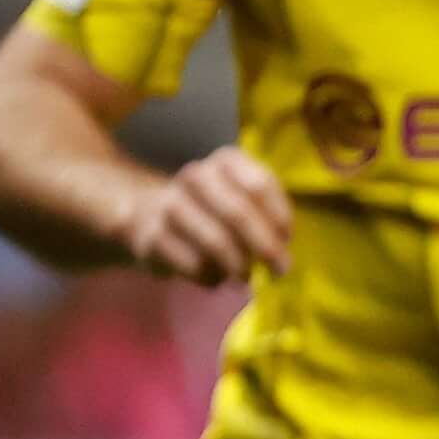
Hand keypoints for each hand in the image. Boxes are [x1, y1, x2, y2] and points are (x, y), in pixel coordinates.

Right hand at [123, 146, 290, 283]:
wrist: (154, 214)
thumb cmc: (218, 210)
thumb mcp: (247, 200)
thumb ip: (269, 218)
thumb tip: (281, 254)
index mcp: (226, 160)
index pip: (259, 185)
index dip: (279, 217)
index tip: (287, 240)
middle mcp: (196, 175)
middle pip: (238, 212)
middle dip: (265, 247)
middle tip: (280, 270)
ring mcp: (169, 203)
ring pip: (215, 241)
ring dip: (237, 265)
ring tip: (244, 276)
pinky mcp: (151, 236)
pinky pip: (192, 264)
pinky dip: (211, 277)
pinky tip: (215, 276)